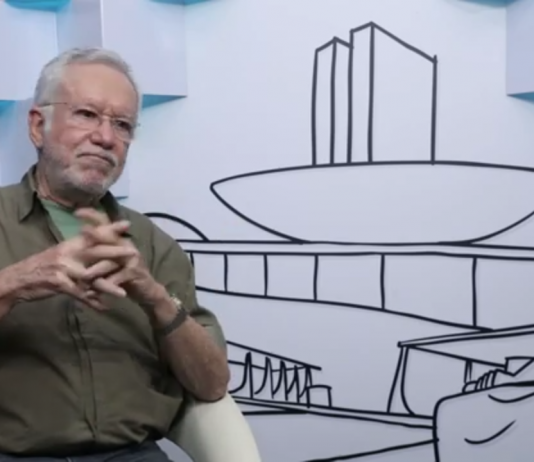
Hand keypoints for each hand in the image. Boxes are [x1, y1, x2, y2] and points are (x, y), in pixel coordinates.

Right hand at [0, 215, 136, 310]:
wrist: (17, 280)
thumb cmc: (40, 267)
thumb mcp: (60, 254)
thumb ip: (78, 251)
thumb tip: (95, 244)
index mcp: (69, 244)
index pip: (93, 234)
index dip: (110, 229)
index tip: (127, 225)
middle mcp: (68, 253)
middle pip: (96, 251)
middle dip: (116, 252)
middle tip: (134, 253)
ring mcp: (63, 268)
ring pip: (91, 277)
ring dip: (108, 286)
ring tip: (123, 293)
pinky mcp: (58, 283)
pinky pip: (79, 294)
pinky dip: (91, 302)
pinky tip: (103, 308)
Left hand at [78, 209, 166, 308]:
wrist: (146, 289)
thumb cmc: (124, 273)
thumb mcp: (110, 260)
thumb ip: (98, 250)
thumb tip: (78, 240)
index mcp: (118, 239)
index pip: (106, 224)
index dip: (93, 216)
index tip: (76, 212)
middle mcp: (126, 245)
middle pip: (110, 236)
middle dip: (95, 233)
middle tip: (82, 230)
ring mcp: (132, 258)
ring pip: (111, 261)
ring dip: (97, 269)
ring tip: (85, 276)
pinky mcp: (135, 272)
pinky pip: (117, 277)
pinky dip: (107, 285)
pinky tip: (96, 292)